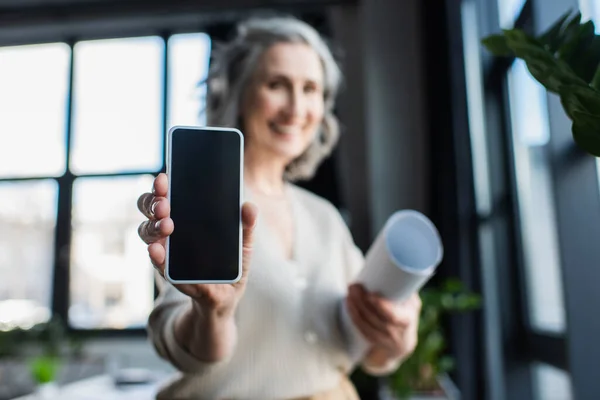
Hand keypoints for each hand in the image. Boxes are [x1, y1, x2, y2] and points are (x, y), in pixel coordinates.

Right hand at [137, 173, 258, 318]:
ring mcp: (167, 251)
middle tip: (165, 204)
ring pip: (147, 232)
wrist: (225, 298)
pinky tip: (158, 250)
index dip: (161, 186)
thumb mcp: (243, 245)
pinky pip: (158, 262)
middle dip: (153, 203)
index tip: (164, 178)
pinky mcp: (170, 273)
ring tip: (167, 225)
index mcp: (186, 217)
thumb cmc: (230, 265)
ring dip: (154, 227)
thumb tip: (249, 206)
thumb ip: (246, 226)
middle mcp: (170, 231)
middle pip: (150, 209)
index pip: (167, 195)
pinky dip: (156, 256)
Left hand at [346, 283, 420, 360]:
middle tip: (354, 286)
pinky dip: (353, 316)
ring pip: (365, 324)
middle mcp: (395, 333)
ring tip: (349, 292)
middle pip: (374, 318)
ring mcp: (382, 339)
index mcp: (406, 320)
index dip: (380, 306)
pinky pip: (361, 329)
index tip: (370, 294)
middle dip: (362, 301)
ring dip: (355, 307)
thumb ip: (405, 288)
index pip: (393, 316)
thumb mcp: (411, 303)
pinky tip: (348, 304)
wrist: (403, 343)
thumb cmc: (407, 314)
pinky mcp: (372, 340)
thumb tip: (396, 267)